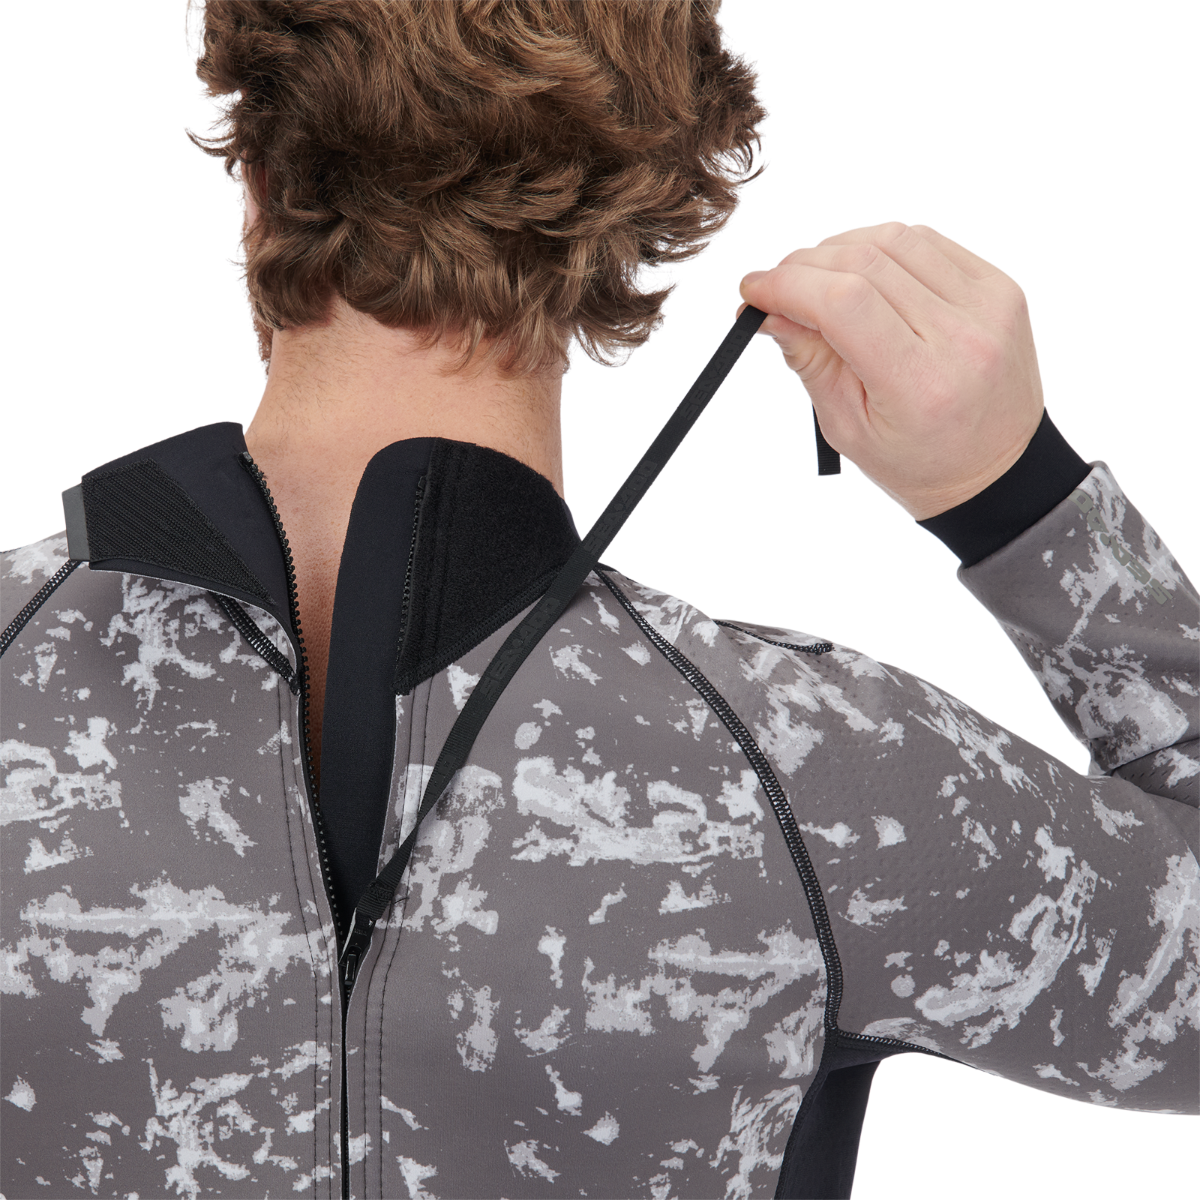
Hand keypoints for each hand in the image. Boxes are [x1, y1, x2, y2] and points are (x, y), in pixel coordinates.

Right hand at [735, 220, 1045, 520]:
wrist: (998, 466)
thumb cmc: (917, 458)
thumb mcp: (848, 427)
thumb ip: (810, 362)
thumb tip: (768, 309)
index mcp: (920, 385)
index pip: (844, 303)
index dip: (788, 285)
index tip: (753, 291)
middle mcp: (961, 337)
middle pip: (865, 263)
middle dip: (804, 266)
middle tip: (776, 286)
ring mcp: (988, 305)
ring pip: (894, 240)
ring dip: (841, 249)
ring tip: (818, 280)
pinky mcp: (1000, 286)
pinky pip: (928, 241)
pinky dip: (884, 247)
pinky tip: (864, 273)